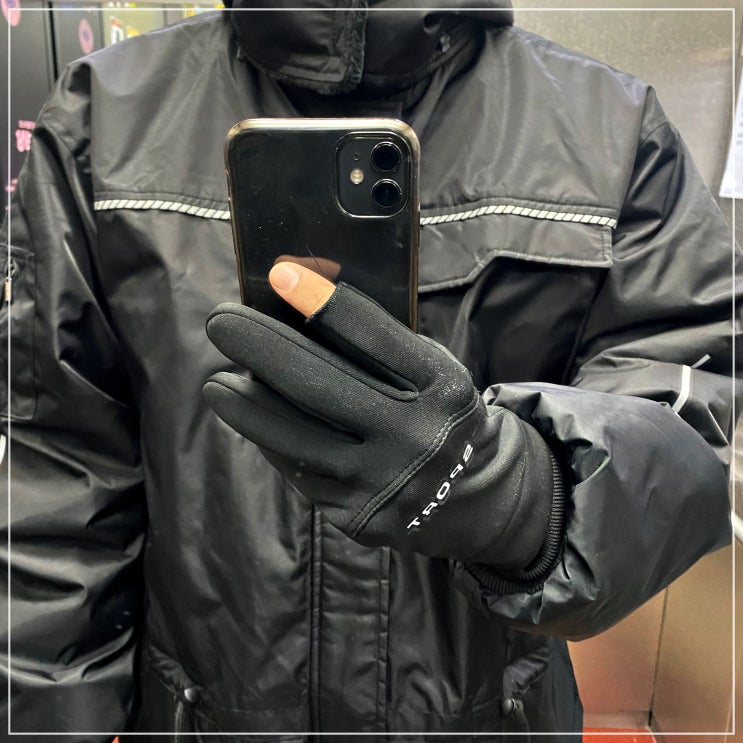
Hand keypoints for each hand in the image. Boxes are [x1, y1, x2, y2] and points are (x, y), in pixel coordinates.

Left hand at [204, 263, 559, 571]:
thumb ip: (382, 351)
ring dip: (247, 404)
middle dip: (261, 347)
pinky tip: (251, 419)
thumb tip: (299, 315)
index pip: (376, 337)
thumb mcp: (434, 375)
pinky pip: (299, 470)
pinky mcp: (359, 517)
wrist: (471, 494)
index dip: (323, 302)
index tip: (280, 274)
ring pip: (296, 436)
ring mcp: (385, 483)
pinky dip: (270, 439)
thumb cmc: (440, 416)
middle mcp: (418, 438)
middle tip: (220, 321)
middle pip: (321, 385)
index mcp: (445, 390)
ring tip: (217, 381)